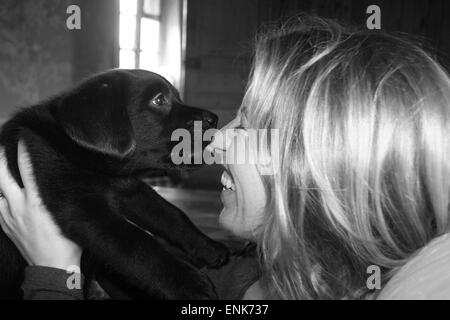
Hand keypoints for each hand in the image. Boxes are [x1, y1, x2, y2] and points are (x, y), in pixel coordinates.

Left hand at [0, 141, 81, 269]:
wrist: (52, 267)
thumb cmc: (68, 242)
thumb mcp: (71, 214)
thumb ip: (66, 195)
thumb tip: (70, 176)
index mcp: (37, 201)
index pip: (26, 166)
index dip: (23, 148)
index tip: (23, 134)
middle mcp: (18, 205)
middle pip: (1, 174)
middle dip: (1, 156)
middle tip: (3, 141)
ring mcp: (8, 215)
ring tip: (2, 163)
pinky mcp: (5, 224)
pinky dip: (0, 193)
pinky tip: (4, 190)